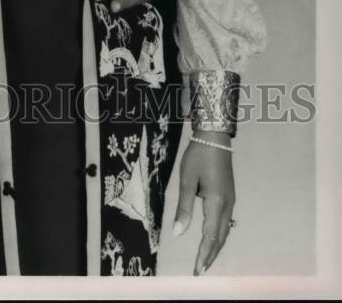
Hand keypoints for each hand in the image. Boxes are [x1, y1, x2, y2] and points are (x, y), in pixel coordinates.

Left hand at [173, 134, 235, 274]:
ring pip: (224, 231)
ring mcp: (231, 201)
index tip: (197, 269)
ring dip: (215, 246)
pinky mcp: (229, 196)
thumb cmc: (198, 157)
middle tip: (200, 270)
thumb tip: (178, 233)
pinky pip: (225, 222)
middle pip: (220, 237)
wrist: (215, 138)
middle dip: (210, 255)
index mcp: (216, 202)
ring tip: (205, 259)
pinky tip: (212, 239)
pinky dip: (218, 235)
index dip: (204, 254)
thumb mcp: (186, 180)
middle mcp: (227, 205)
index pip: (211, 236)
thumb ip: (184, 208)